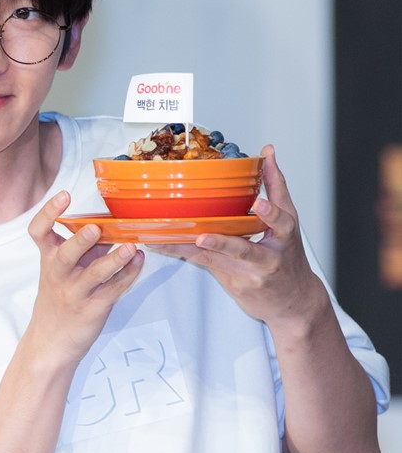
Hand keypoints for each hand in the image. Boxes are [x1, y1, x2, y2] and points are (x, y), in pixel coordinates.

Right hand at [28, 191, 144, 363]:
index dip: (48, 212)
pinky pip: (114, 289)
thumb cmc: (58, 302)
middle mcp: (59, 275)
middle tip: (94, 229)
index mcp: (48, 261)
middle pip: (65, 254)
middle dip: (80, 241)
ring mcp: (76, 293)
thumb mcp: (59, 273)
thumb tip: (108, 225)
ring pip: (95, 274)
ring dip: (114, 259)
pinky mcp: (94, 308)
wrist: (51, 344)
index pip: (39, 232)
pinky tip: (140, 261)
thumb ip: (79, 250)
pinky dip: (129, 274)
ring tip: (130, 247)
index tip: (63, 196)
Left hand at [148, 145, 320, 327]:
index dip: (270, 213)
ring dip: (191, 250)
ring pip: (217, 261)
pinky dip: (183, 252)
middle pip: (244, 251)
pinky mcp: (233, 283)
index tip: (259, 202)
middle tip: (204, 237)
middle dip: (224, 244)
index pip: (280, 222)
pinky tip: (162, 243)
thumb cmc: (288, 257)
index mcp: (283, 237)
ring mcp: (248, 274)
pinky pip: (204, 264)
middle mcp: (267, 258)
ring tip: (169, 240)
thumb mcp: (288, 221)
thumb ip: (276, 185)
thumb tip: (268, 151)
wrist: (291, 301)